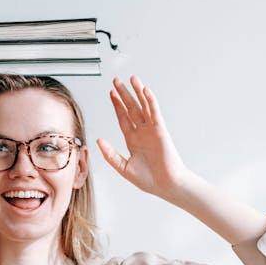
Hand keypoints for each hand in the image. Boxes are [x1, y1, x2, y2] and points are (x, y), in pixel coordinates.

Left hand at [97, 76, 188, 200]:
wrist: (166, 186)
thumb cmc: (148, 180)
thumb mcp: (123, 167)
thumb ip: (110, 154)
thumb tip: (99, 140)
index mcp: (132, 140)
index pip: (123, 118)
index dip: (117, 105)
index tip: (111, 93)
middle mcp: (141, 132)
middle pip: (131, 108)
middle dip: (123, 94)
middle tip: (116, 80)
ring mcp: (151, 130)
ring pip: (143, 107)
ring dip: (138, 92)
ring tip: (132, 78)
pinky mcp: (161, 131)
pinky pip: (155, 113)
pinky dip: (150, 102)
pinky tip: (145, 91)